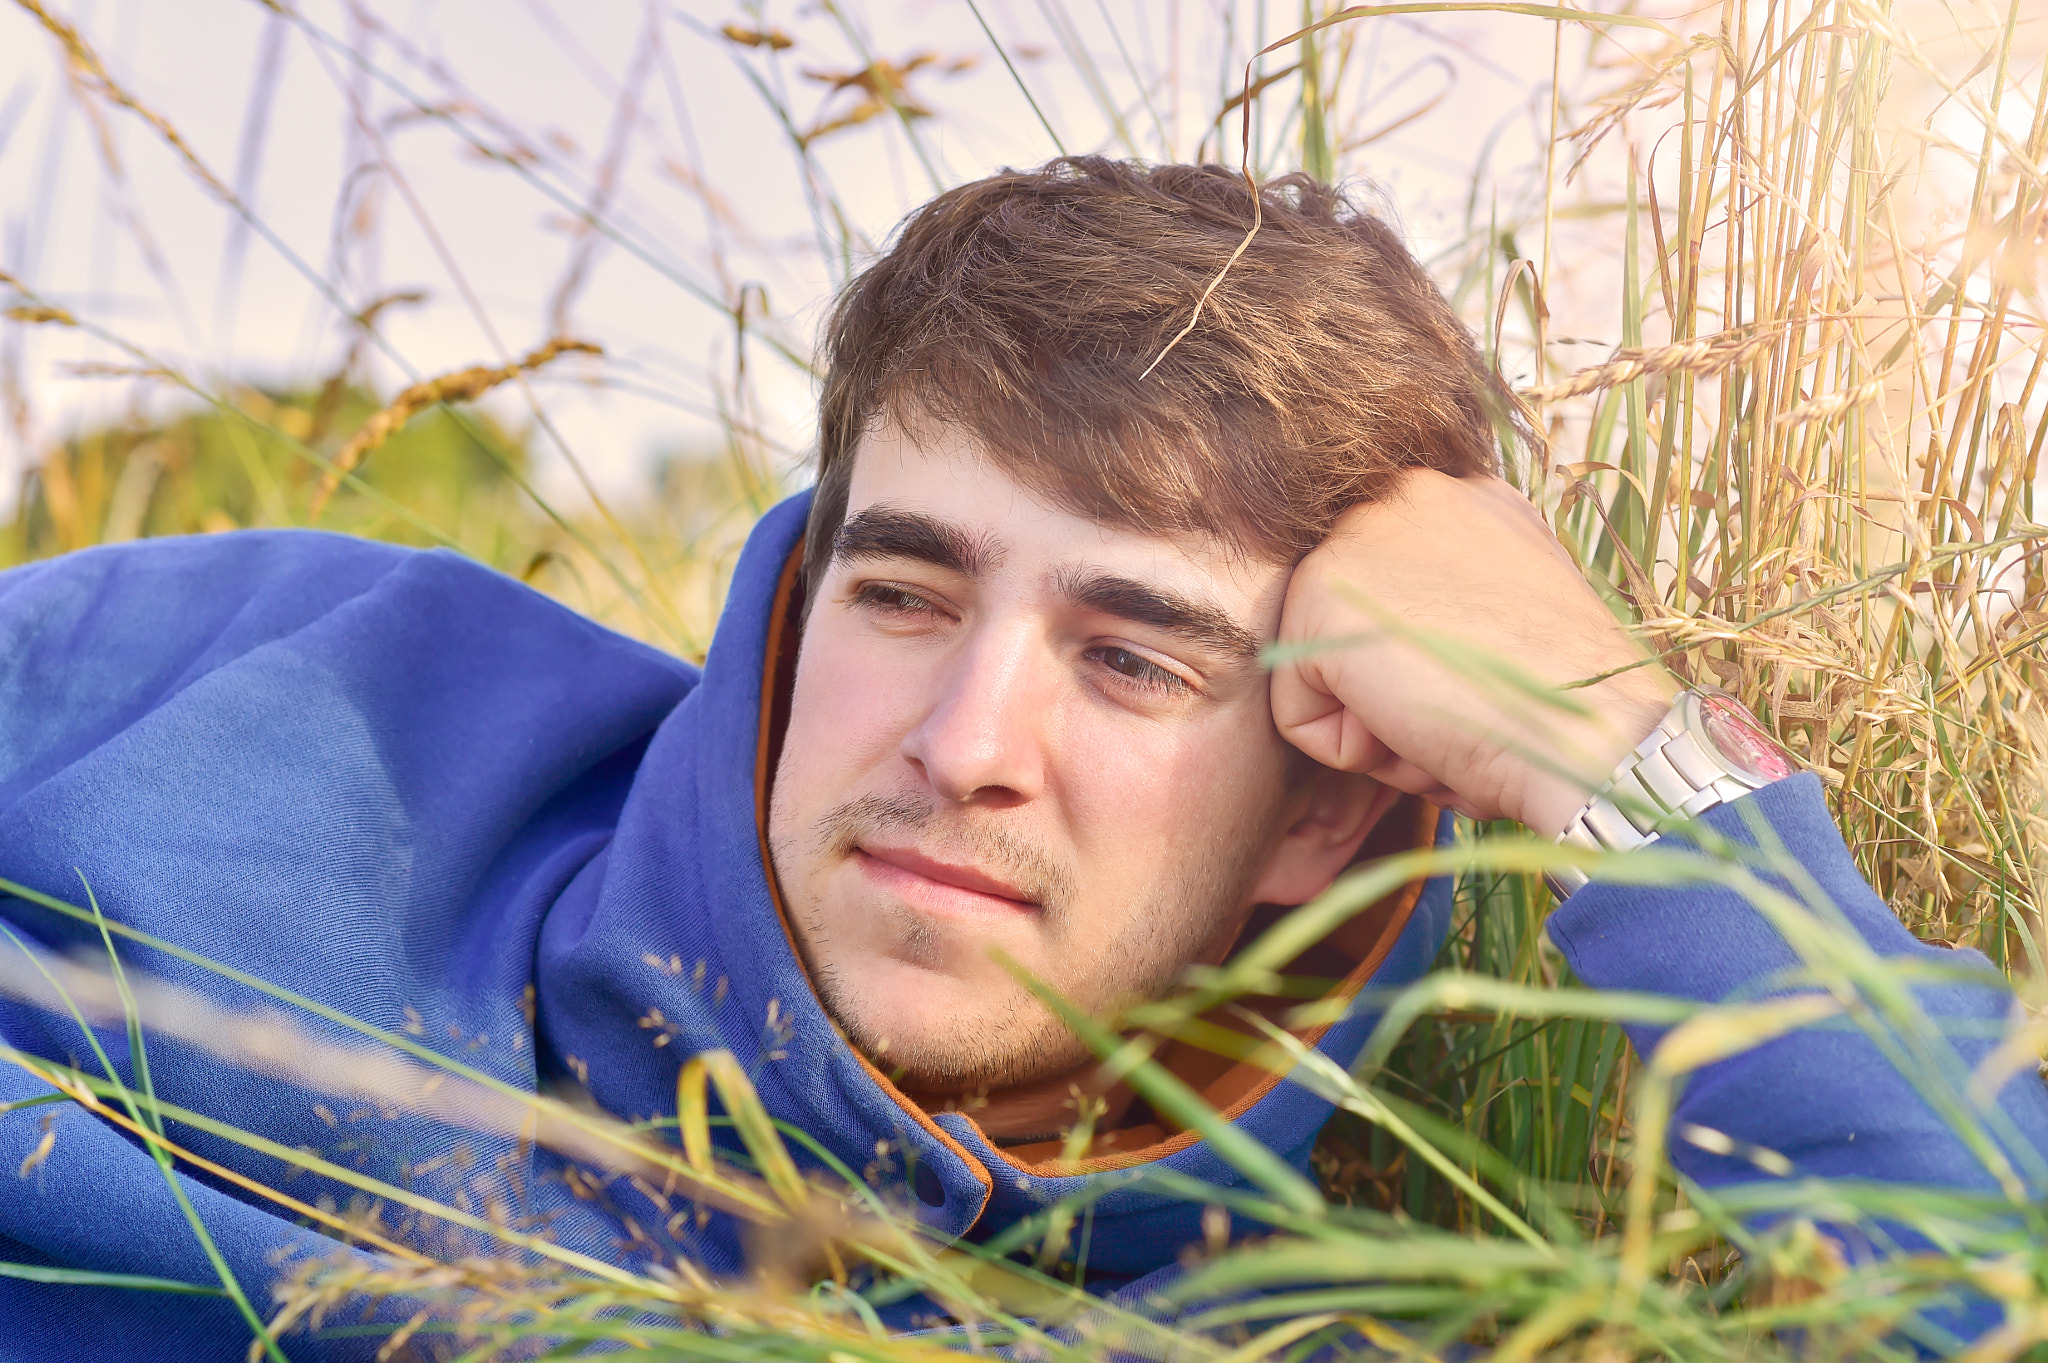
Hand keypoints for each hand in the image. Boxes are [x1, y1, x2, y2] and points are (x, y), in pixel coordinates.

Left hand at [1270, 470, 1678, 837]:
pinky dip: (1352, 752)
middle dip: (1397, 691)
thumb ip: (1455, 598)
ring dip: (1380, 727)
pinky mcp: (1318, 597)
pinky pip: (1297, 714)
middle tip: (1469, 703)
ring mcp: (1355, 537)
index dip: (1431, 665)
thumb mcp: (1516, 614)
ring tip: (1449, 718)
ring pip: (1324, 675)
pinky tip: (1420, 728)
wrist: (1593, 734)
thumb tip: (1402, 638)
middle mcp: (1404, 495)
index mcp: (1460, 498)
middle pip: (1352, 634)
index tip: (1488, 677)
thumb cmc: (1569, 703)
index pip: (1392, 598)